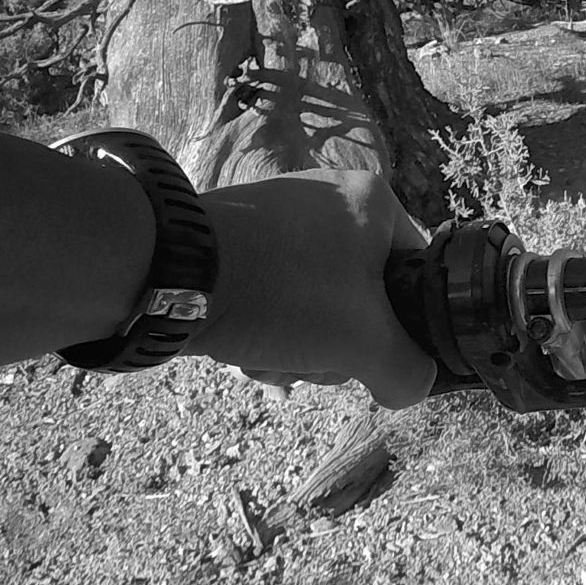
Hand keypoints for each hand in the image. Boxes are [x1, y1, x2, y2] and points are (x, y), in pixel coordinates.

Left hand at [190, 171, 436, 407]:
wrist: (167, 271)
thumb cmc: (282, 292)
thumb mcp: (364, 343)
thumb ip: (407, 371)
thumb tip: (410, 385)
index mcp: (376, 202)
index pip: (418, 276)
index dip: (400, 327)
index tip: (367, 352)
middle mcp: (333, 198)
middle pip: (363, 298)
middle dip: (337, 345)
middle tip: (314, 360)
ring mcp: (282, 217)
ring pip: (316, 303)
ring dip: (299, 347)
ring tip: (270, 358)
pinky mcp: (240, 239)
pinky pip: (276, 292)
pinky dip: (265, 326)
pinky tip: (243, 345)